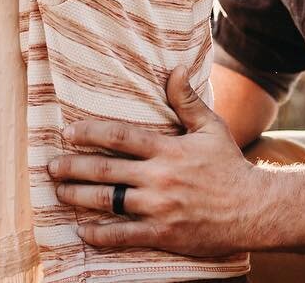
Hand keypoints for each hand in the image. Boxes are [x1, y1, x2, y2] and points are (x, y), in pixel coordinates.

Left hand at [49, 67, 264, 256]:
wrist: (253, 210)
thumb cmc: (229, 166)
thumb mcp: (211, 127)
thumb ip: (187, 100)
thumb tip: (174, 67)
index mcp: (169, 149)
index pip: (121, 136)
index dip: (90, 132)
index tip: (68, 132)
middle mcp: (160, 178)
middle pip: (106, 169)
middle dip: (74, 167)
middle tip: (51, 166)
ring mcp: (160, 207)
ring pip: (109, 201)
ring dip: (79, 196)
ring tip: (59, 193)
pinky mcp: (163, 234)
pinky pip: (124, 236)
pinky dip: (100, 234)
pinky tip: (83, 231)